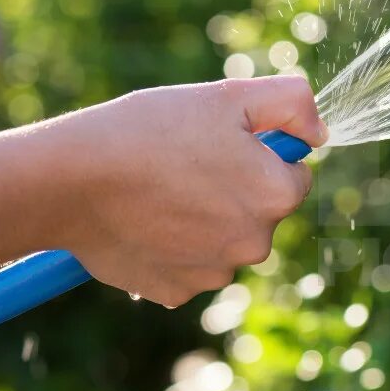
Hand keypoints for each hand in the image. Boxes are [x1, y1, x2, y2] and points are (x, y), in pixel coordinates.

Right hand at [51, 77, 326, 306]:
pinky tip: (143, 222)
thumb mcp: (228, 97)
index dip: (260, 155)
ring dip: (204, 220)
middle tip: (186, 164)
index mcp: (275, 194)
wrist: (70, 180)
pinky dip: (172, 247)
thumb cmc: (150, 131)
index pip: (293, 176)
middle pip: (260, 212)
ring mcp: (214, 273)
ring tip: (159, 191)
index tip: (223, 144)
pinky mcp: (175, 293)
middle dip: (235, 190)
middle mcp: (255, 243)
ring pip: (225, 241)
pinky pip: (188, 266)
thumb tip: (319, 134)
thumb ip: (292, 103)